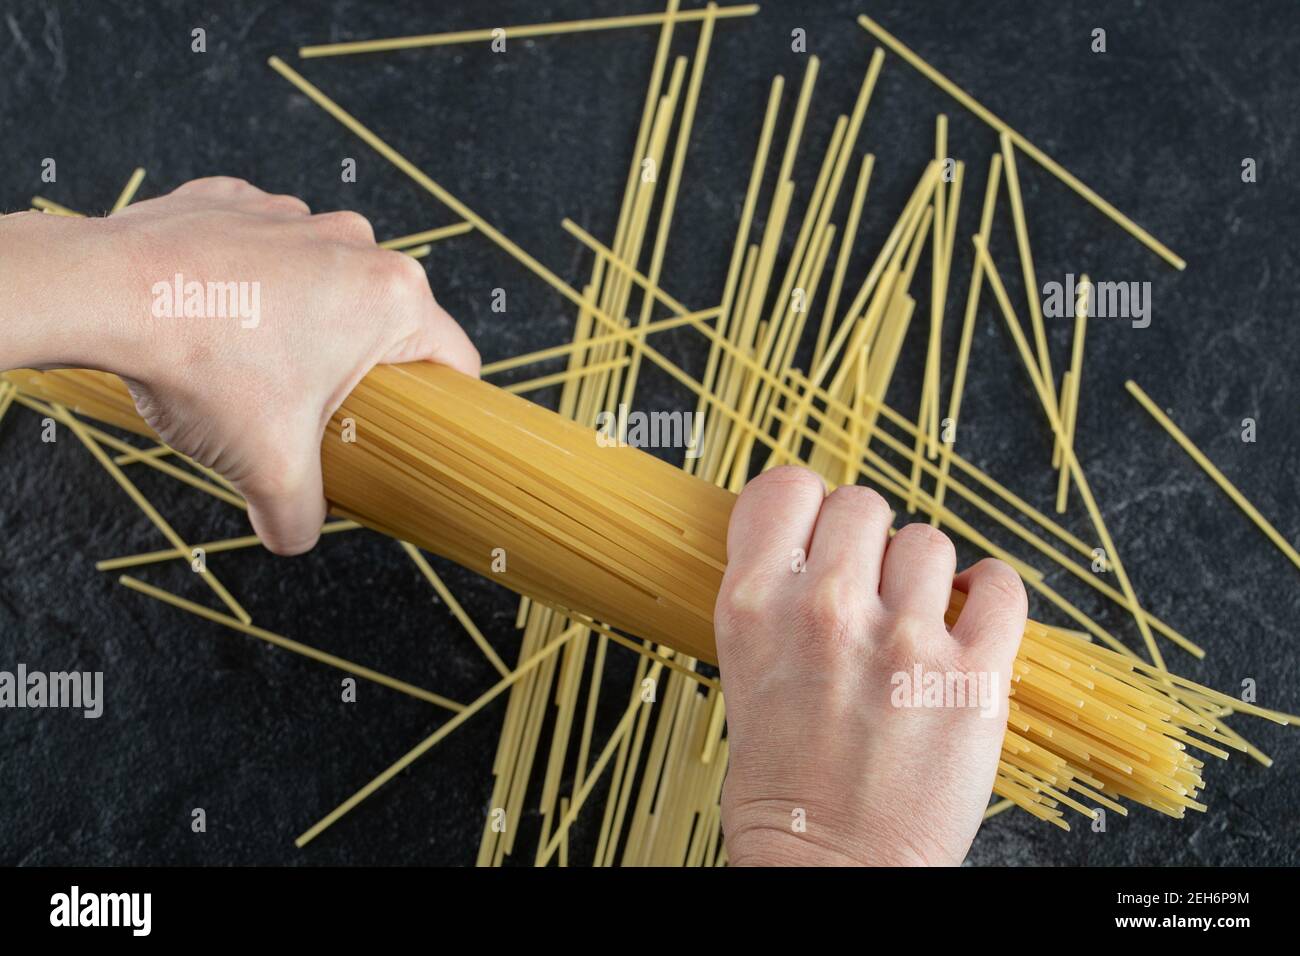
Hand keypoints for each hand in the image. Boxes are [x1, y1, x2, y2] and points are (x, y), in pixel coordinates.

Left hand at [1, 177, 478, 553]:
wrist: (101, 292)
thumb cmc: (200, 366)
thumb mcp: (269, 469)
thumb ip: (299, 516)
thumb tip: (296, 533)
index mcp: (391, 298)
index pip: (453, 360)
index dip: (438, 405)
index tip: (408, 428)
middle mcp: (356, 243)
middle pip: (384, 324)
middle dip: (355, 369)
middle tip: (309, 410)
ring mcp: (296, 216)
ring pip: (324, 285)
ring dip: (301, 324)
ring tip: (247, 365)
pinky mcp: (240, 202)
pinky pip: (264, 253)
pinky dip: (247, 284)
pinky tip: (211, 317)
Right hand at [714, 466, 1026, 865]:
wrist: (829, 872)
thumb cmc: (784, 787)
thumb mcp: (743, 672)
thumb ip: (775, 599)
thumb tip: (815, 545)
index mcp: (754, 607)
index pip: (786, 487)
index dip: (807, 503)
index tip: (819, 526)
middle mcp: (823, 612)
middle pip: (862, 505)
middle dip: (868, 541)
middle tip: (869, 584)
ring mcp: (901, 644)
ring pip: (928, 541)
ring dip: (924, 573)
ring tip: (915, 618)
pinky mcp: (972, 679)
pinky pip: (1000, 586)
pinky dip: (990, 591)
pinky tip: (971, 610)